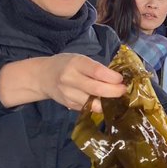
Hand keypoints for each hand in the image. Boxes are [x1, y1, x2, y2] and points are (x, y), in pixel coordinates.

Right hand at [0, 53, 126, 111]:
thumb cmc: (66, 65)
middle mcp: (70, 79)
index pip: (97, 72)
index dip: (112, 78)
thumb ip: (96, 68)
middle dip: (114, 92)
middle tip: (123, 90)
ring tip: (115, 97)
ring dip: (109, 102)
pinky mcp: (69, 105)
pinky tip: (105, 102)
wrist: (43, 76)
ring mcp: (69, 94)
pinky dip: (100, 106)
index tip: (121, 79)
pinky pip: (89, 108)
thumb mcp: (79, 59)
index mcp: (75, 63)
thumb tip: (118, 79)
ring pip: (94, 103)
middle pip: (97, 90)